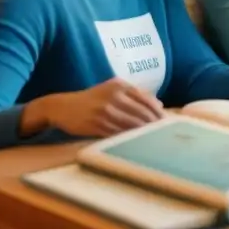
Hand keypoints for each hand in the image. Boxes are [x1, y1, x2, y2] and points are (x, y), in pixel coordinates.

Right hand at [24, 78, 164, 138]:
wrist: (61, 107)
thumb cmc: (92, 99)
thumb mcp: (112, 89)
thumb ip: (135, 94)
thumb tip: (159, 105)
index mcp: (119, 85)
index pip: (146, 99)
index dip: (157, 111)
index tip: (166, 121)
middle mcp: (113, 96)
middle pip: (141, 112)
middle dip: (154, 124)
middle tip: (164, 133)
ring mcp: (104, 110)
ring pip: (131, 123)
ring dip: (143, 133)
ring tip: (154, 140)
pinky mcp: (96, 124)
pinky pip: (117, 133)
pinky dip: (128, 138)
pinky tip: (136, 143)